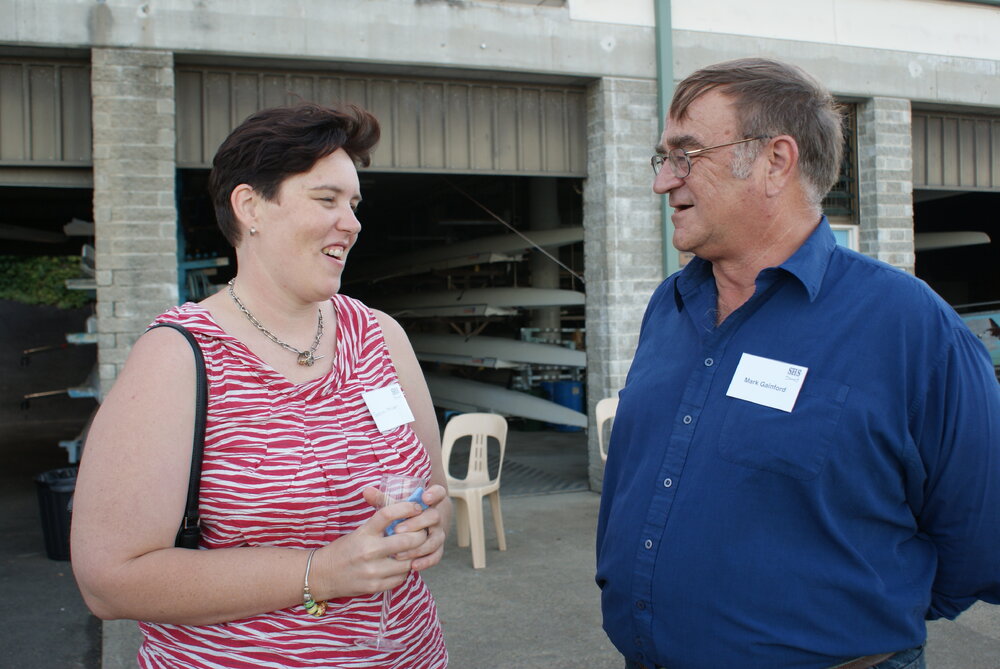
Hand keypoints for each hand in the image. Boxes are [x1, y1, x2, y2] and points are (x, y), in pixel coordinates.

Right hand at [311, 497, 430, 599]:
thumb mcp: (359, 531)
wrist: (322, 574)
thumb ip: (380, 524)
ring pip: (408, 561)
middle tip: (422, 532)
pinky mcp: (375, 586)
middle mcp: (369, 551)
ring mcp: (373, 570)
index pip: (387, 514)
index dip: (406, 508)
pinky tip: (400, 565)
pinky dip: (405, 570)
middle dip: (420, 535)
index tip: (416, 507)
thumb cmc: (344, 549)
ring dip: (414, 555)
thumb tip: (406, 510)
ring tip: (412, 550)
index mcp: (364, 533)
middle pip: (406, 540)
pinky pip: (401, 577)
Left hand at [364, 484, 450, 571]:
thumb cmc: (401, 516)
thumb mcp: (395, 507)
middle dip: (417, 523)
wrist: (414, 531)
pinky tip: (413, 566)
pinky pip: (436, 556)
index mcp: (428, 502)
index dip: (434, 494)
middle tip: (397, 530)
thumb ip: (383, 499)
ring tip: (398, 553)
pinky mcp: (437, 550)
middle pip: (434, 516)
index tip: (423, 497)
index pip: (439, 492)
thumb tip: (367, 491)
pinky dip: (425, 561)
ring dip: (418, 546)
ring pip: (434, 539)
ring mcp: (438, 534)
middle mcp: (435, 517)